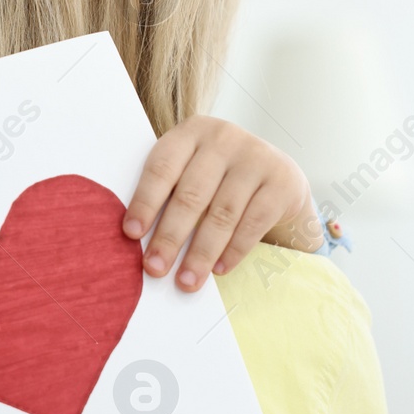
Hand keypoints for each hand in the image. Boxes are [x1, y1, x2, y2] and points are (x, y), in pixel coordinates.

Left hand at [122, 116, 321, 291]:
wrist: (277, 177)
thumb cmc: (219, 180)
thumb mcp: (193, 172)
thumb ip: (169, 194)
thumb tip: (137, 241)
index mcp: (192, 133)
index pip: (162, 167)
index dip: (145, 202)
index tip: (131, 234)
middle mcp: (224, 138)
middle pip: (191, 194)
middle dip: (170, 237)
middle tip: (154, 268)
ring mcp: (257, 157)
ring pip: (222, 213)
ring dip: (201, 252)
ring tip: (187, 280)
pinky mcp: (282, 182)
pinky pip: (253, 222)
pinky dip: (234, 250)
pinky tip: (220, 270)